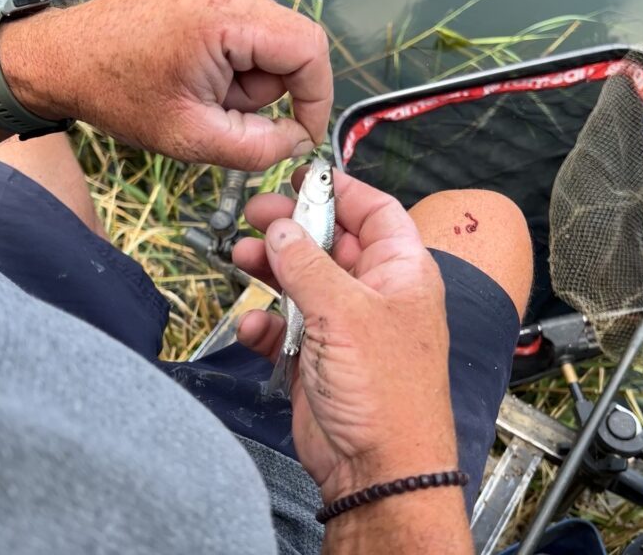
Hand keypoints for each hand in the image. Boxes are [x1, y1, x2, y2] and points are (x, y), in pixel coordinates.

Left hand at [7, 0, 331, 170]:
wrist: (64, 60)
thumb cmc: (116, 93)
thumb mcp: (192, 138)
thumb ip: (258, 148)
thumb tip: (297, 141)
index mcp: (226, 15)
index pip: (309, 51)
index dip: (316, 100)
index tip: (301, 134)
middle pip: (291, 47)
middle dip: (265, 91)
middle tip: (218, 110)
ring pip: (270, 43)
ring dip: (245, 79)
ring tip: (197, 90)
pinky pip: (247, 32)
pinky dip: (232, 62)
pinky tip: (194, 73)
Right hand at [232, 168, 460, 502]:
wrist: (377, 466)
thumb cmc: (385, 390)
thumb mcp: (344, 312)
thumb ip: (306, 264)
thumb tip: (281, 228)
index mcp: (401, 272)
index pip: (375, 212)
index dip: (340, 189)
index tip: (300, 176)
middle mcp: (375, 294)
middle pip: (330, 242)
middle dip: (292, 227)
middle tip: (256, 216)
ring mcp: (344, 327)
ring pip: (302, 282)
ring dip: (271, 269)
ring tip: (241, 257)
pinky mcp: (316, 359)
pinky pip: (285, 327)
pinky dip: (266, 324)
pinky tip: (256, 327)